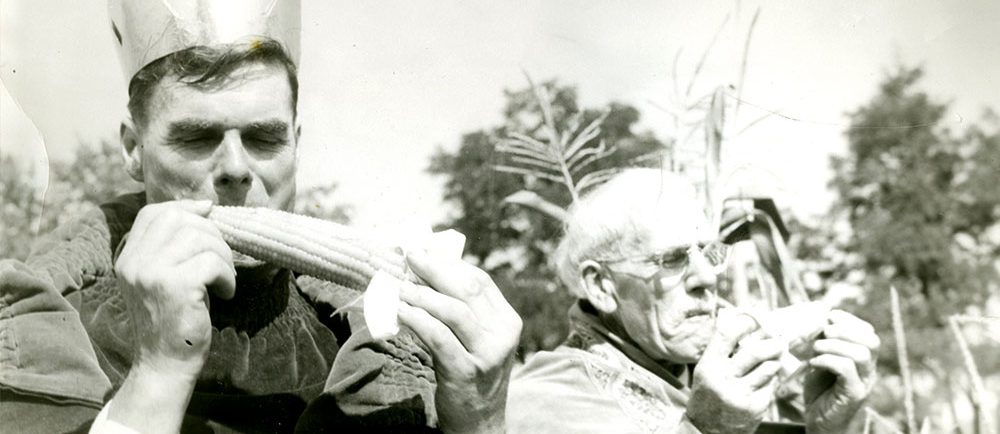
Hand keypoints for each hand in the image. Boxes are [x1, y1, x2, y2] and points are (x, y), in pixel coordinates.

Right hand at [108, 200, 235, 432]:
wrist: (165, 363)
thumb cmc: (174, 319)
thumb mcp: (165, 276)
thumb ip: (173, 246)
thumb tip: (205, 207)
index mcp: (128, 257)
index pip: (154, 213)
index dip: (185, 207)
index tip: (209, 213)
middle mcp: (134, 261)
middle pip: (180, 219)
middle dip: (211, 234)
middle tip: (221, 261)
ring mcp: (150, 272)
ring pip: (200, 238)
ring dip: (223, 257)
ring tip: (223, 280)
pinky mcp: (173, 286)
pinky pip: (212, 262)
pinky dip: (227, 277)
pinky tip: (224, 294)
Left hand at [397, 249, 521, 433]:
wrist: (479, 422)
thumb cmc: (470, 373)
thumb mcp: (476, 339)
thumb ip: (462, 310)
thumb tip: (424, 272)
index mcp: (508, 320)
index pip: (479, 281)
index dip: (449, 263)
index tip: (423, 251)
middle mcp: (503, 335)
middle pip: (467, 290)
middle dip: (434, 269)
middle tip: (408, 257)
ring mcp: (487, 354)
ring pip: (453, 311)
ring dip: (421, 294)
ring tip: (398, 285)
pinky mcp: (466, 371)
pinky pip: (438, 337)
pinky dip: (417, 319)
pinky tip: (400, 310)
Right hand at [687, 314, 783, 433]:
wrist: (706, 430)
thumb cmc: (707, 394)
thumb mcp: (706, 369)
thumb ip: (720, 348)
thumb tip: (735, 318)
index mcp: (708, 366)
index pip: (727, 335)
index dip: (745, 323)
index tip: (756, 321)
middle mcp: (723, 380)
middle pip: (755, 352)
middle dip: (772, 344)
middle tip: (780, 340)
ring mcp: (740, 395)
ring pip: (768, 369)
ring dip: (775, 361)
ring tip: (775, 358)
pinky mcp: (755, 408)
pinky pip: (771, 386)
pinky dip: (771, 380)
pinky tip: (765, 381)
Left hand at [803, 310, 879, 433]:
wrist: (820, 423)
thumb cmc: (820, 392)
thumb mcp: (822, 361)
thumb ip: (825, 343)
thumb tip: (819, 319)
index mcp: (864, 360)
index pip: (868, 332)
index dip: (849, 320)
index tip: (829, 316)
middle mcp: (869, 370)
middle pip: (871, 340)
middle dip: (844, 330)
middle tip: (822, 333)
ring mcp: (864, 383)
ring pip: (861, 353)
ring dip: (834, 345)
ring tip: (815, 349)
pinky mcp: (853, 394)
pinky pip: (847, 369)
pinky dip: (828, 360)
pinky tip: (815, 363)